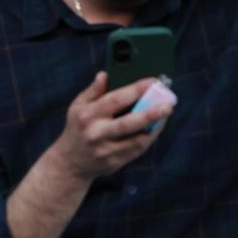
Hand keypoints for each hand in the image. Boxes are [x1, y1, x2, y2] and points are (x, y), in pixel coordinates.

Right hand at [49, 72, 170, 180]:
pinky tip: (156, 127)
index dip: (135, 90)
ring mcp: (106, 150)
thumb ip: (93, 91)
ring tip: (165, 114)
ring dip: (155, 127)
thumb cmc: (77, 128)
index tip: (153, 82)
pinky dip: (150, 138)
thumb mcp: (78, 107)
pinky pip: (137, 150)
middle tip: (168, 105)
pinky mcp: (115, 162)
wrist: (68, 163)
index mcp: (88, 116)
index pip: (114, 100)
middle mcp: (97, 133)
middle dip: (150, 114)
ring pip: (137, 140)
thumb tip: (104, 74)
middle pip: (127, 124)